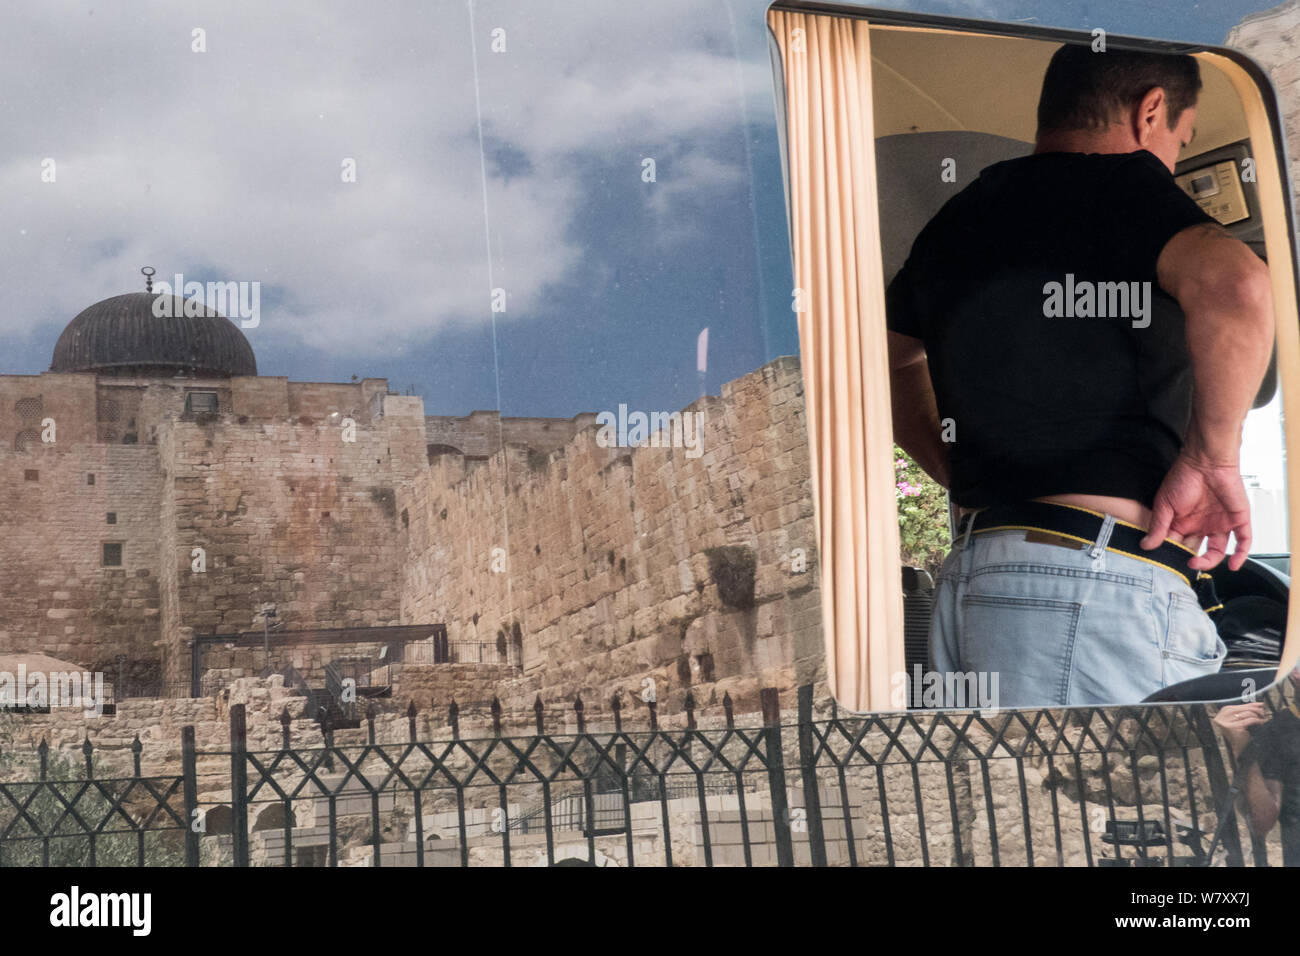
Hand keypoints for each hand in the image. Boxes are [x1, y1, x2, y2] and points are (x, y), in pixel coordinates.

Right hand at [1140, 449, 1251, 570]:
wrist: (1206, 461)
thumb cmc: (1183, 477)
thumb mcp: (1165, 504)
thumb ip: (1158, 526)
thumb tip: (1146, 545)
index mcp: (1182, 523)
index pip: (1176, 546)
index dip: (1171, 555)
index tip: (1163, 562)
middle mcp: (1201, 526)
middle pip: (1196, 551)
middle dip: (1188, 561)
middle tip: (1179, 564)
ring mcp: (1220, 524)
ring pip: (1217, 551)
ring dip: (1209, 561)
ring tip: (1196, 563)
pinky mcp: (1237, 520)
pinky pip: (1242, 541)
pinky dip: (1240, 555)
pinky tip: (1233, 565)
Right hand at [1212, 702, 1268, 752]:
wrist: (1235, 753)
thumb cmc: (1238, 737)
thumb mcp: (1239, 722)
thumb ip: (1246, 713)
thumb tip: (1259, 704)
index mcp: (1222, 713)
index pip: (1239, 706)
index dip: (1251, 705)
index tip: (1260, 706)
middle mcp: (1222, 717)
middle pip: (1244, 708)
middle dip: (1256, 710)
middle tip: (1264, 713)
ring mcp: (1226, 723)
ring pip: (1248, 714)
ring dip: (1258, 716)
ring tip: (1262, 720)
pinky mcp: (1233, 728)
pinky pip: (1250, 720)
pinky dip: (1258, 721)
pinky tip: (1261, 724)